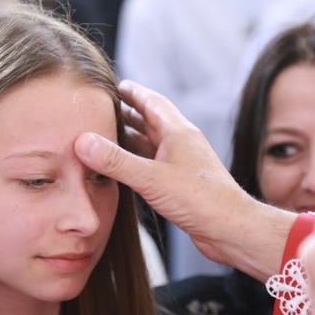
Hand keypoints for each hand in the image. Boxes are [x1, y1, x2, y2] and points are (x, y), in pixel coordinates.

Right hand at [75, 80, 293, 280]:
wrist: (231, 229)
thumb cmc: (201, 200)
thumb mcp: (151, 178)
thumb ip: (116, 161)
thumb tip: (83, 142)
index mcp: (178, 132)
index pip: (152, 102)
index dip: (132, 92)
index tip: (114, 85)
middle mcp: (181, 144)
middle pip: (150, 121)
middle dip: (127, 114)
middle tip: (103, 109)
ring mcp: (182, 164)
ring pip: (151, 144)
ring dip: (131, 139)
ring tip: (107, 136)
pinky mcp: (181, 184)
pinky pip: (153, 165)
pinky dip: (136, 162)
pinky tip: (124, 168)